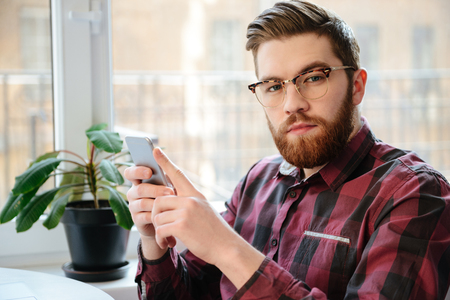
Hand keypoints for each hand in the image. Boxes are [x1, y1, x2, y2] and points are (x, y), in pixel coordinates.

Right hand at [124, 165, 175, 247]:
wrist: (172, 219)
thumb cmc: (170, 196)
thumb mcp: (169, 181)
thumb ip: (163, 167)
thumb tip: (156, 149)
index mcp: (139, 181)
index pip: (129, 173)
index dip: (137, 171)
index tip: (150, 172)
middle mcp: (133, 193)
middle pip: (139, 189)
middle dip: (155, 190)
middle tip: (170, 191)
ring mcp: (134, 207)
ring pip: (142, 203)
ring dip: (158, 203)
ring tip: (171, 203)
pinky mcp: (137, 220)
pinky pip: (145, 217)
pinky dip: (156, 215)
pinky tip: (166, 214)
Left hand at [151, 148, 237, 265]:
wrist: (227, 247)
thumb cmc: (214, 232)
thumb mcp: (204, 211)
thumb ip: (188, 203)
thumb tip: (170, 199)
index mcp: (195, 194)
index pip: (177, 174)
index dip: (165, 161)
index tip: (155, 149)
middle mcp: (190, 200)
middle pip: (159, 200)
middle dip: (156, 216)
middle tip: (162, 228)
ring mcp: (186, 212)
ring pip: (157, 217)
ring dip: (159, 231)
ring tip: (168, 238)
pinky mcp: (181, 225)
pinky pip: (160, 230)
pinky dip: (161, 239)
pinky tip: (169, 244)